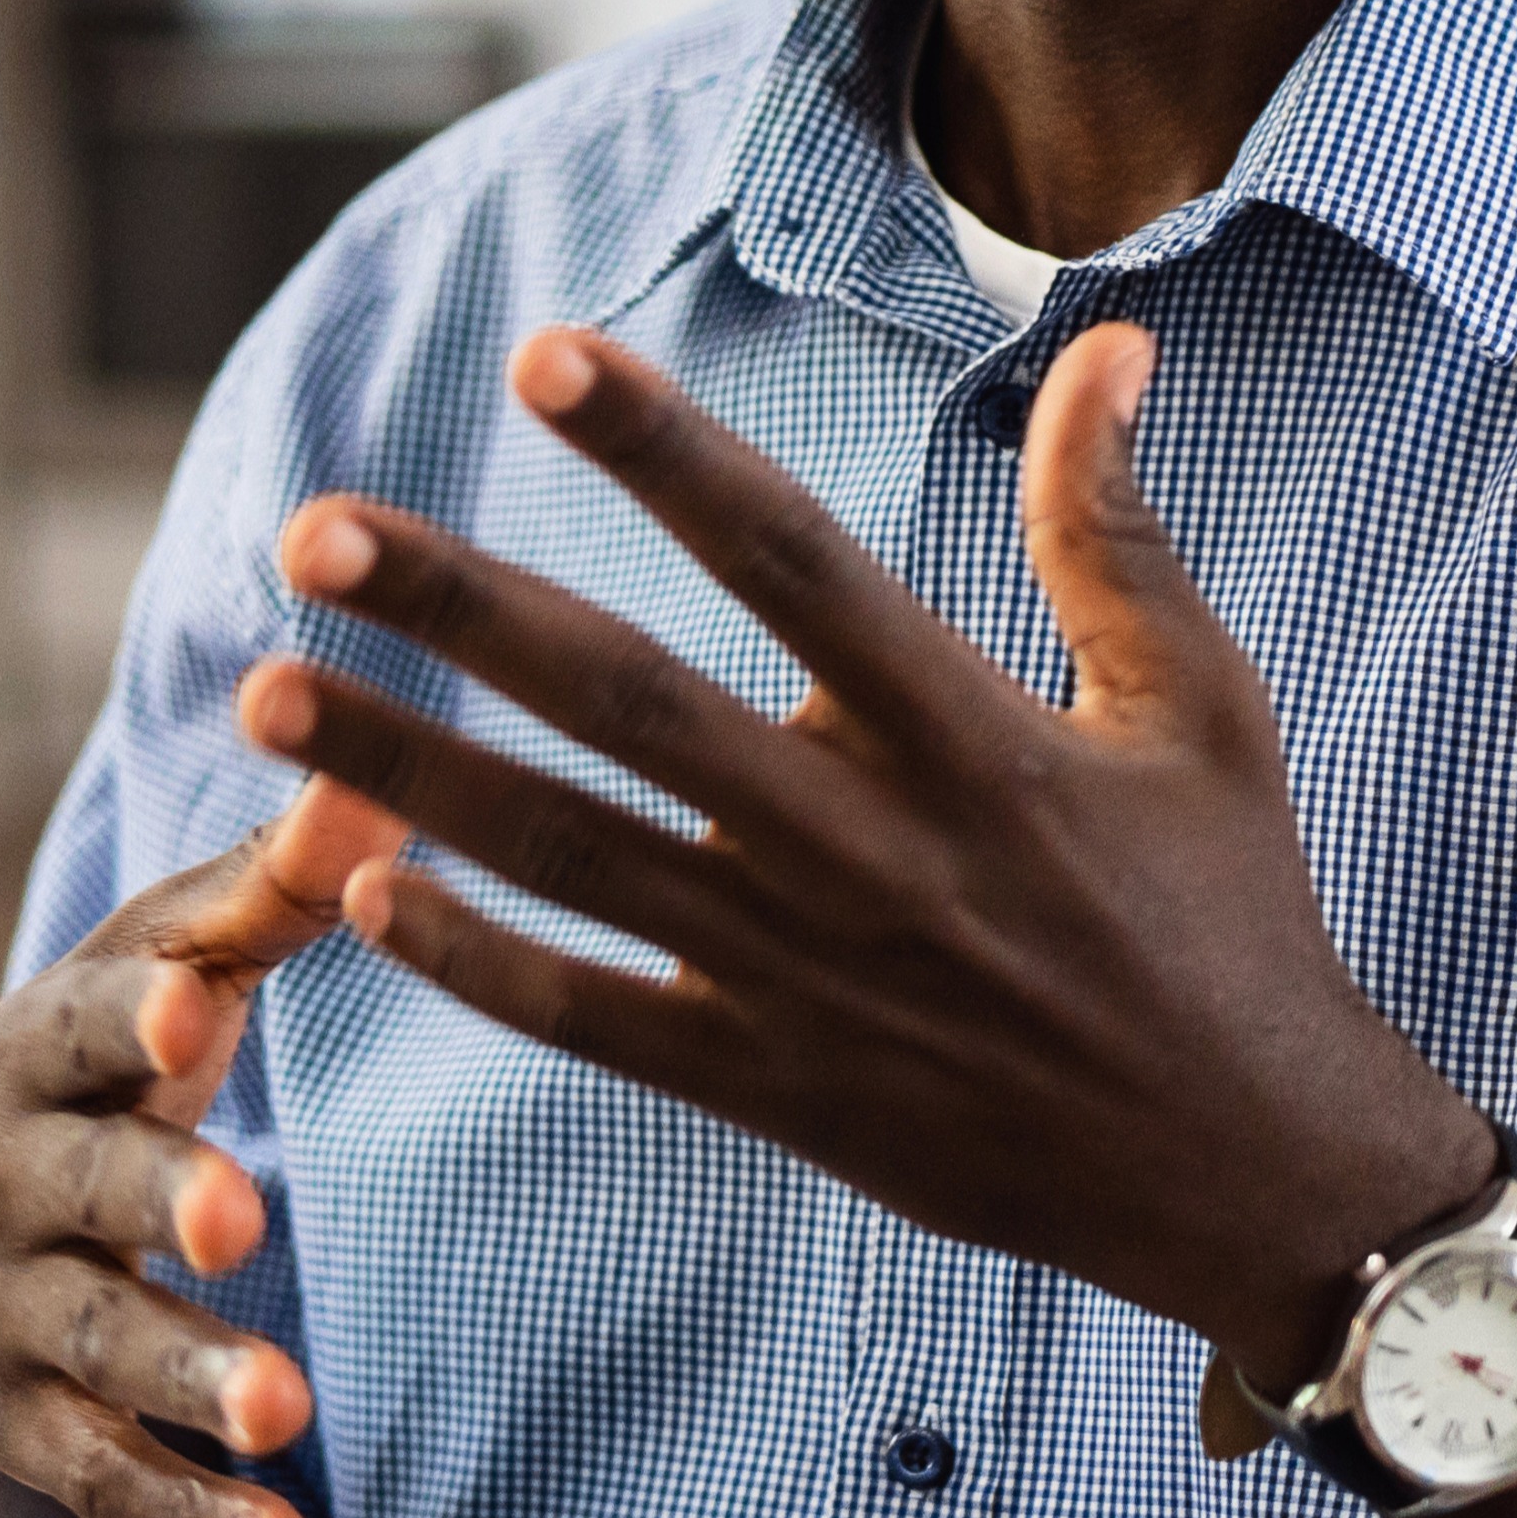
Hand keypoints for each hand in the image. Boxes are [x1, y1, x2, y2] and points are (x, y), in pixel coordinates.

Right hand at [0, 789, 404, 1517]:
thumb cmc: (78, 1067)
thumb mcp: (145, 975)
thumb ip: (262, 892)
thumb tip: (383, 770)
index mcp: (38, 1052)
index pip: (80, 1022)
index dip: (135, 1017)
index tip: (199, 1011)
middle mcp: (3, 1181)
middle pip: (81, 1188)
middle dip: (155, 1199)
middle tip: (241, 1220)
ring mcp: (4, 1313)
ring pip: (94, 1347)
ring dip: (188, 1377)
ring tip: (290, 1413)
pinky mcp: (25, 1428)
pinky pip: (104, 1481)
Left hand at [230, 317, 1494, 1384]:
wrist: (1252, 1173)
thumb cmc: (1229, 918)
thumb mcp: (1198, 708)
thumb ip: (1113, 529)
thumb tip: (1107, 345)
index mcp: (969, 737)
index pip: (789, 558)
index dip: (664, 452)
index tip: (544, 356)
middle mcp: (863, 847)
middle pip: (627, 702)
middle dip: (460, 613)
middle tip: (315, 528)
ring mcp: (803, 976)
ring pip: (568, 853)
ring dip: (406, 772)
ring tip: (264, 688)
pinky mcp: (772, 1086)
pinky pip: (591, 1019)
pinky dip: (473, 962)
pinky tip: (355, 892)